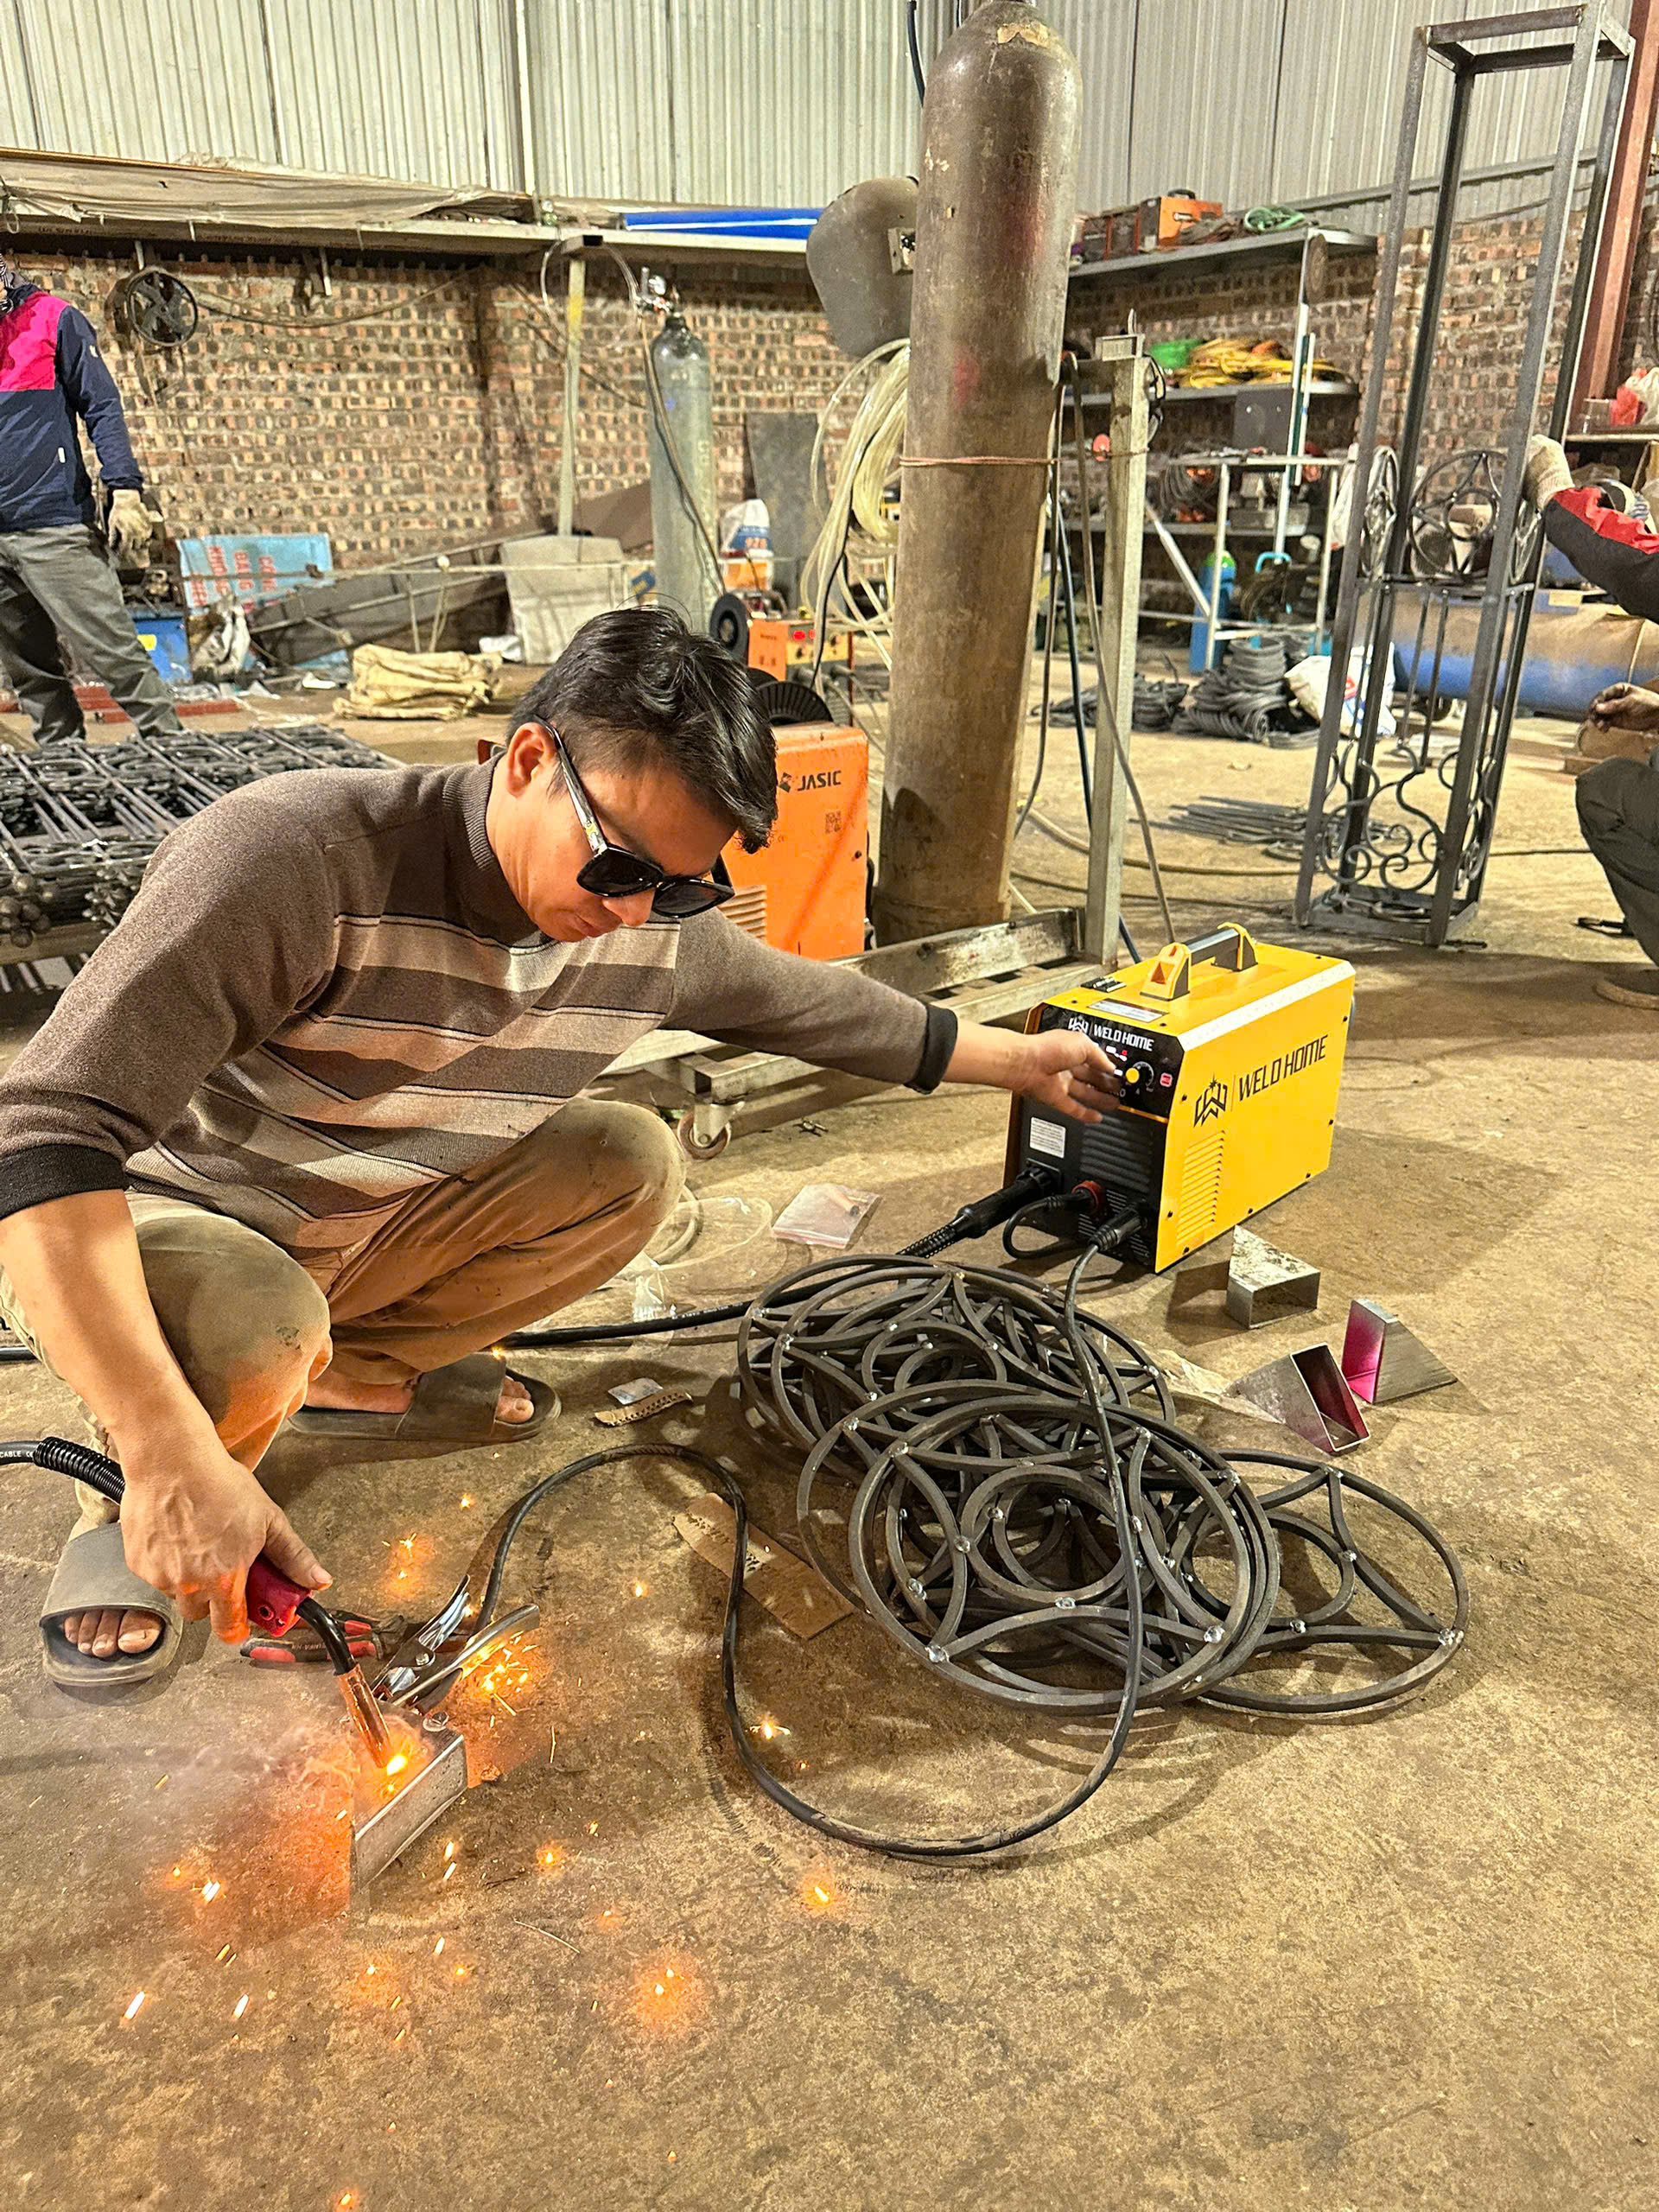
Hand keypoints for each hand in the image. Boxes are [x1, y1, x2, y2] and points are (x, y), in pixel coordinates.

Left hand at [107, 488, 154, 564]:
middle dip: (131, 547)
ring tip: (132, 538)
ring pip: (143, 543)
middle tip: (126, 544)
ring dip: (137, 543)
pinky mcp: (149, 527)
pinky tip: (137, 533)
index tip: (121, 555)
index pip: (127, 549)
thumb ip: (113, 536)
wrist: (128, 501)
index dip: (124, 553)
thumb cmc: (118, 512)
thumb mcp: (112, 524)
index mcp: (128, 534)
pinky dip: (143, 537)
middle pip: (136, 548)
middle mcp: (138, 534)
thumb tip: (112, 546)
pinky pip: (147, 537)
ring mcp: (145, 531)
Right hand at [118, 1432, 330, 1643]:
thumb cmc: (219, 1483)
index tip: (245, 1615)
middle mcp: (189, 1584)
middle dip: (215, 1597)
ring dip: (190, 1580)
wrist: (172, 1460)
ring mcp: (160, 1575)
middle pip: (202, 1613)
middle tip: (224, 1566)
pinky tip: (178, 1536)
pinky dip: (166, 1564)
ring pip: (178, 1594)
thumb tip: (318, 1582)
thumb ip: (294, 1558)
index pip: (230, 1629)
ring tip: (200, 1542)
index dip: (239, 1625)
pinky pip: (156, 1577)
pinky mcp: (138, 1564)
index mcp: (224, 1579)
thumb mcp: (269, 1520)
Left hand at [1009, 1029, 1119, 1124]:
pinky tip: (1096, 1117)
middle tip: (1119, 1089)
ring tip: (1114, 1104)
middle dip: (1106, 1084)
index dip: (1108, 1066)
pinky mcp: (1054, 1099)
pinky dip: (1085, 1114)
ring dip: (1099, 1100)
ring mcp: (1059, 1083)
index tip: (1120, 1073)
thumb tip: (1110, 1066)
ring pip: (1084, 1094)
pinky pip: (1072, 1109)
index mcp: (1071, 1049)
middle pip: (1090, 1077)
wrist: (1026, 1063)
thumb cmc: (1048, 1048)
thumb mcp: (1083, 1044)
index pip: (1094, 1058)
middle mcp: (1065, 1065)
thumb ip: (1099, 1056)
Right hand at [1588, 682, 1658, 729]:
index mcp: (1618, 690)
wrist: (1657, 716)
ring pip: (1600, 715)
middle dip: (1594, 712)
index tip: (1593, 709)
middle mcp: (1614, 699)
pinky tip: (1604, 729)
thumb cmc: (1648, 703)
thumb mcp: (1631, 702)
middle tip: (1593, 719)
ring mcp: (1614, 711)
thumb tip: (1597, 708)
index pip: (1603, 695)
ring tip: (1600, 726)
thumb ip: (1615, 705)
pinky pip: (1605, 723)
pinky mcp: (1615, 721)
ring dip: (1597, 721)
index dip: (1596, 702)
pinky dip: (1602, 726)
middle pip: (1598, 705)